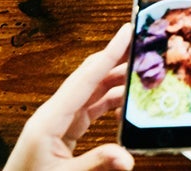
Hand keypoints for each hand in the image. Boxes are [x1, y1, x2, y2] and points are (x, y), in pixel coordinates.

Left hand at [2, 24, 133, 170]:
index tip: (126, 32)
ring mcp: (59, 121)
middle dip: (115, 59)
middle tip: (141, 44)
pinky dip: (110, 101)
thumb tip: (127, 157)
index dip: (109, 54)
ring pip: (93, 91)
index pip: (85, 79)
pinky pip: (91, 107)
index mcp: (48, 120)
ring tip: (141, 70)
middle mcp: (53, 114)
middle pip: (89, 78)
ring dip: (117, 81)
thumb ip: (96, 163)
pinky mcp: (65, 130)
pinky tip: (126, 100)